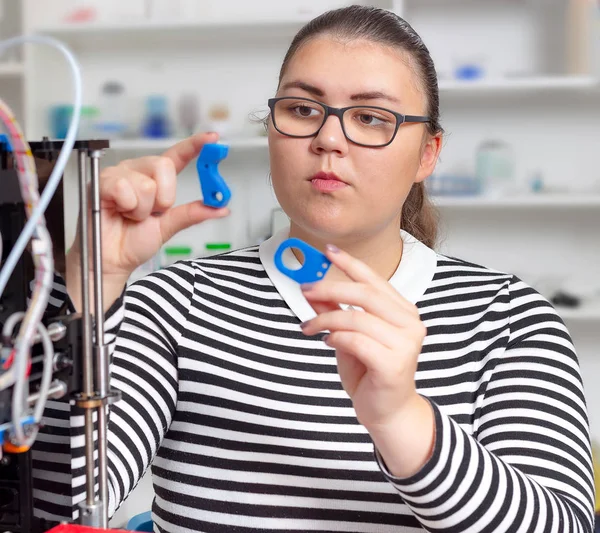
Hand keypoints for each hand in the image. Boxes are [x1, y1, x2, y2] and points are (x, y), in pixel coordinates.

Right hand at [68, 132, 228, 279]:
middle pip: (163, 165)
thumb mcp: (169, 226)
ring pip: (146, 184)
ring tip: (130, 215)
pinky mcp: (101, 181)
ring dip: (142, 209)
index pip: (177, 156)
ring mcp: (119, 174)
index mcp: (155, 179)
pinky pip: (124, 188)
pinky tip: (118, 212)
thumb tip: (222, 208)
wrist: (112, 259)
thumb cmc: (133, 241)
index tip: (212, 138)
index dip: (194, 145)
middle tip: (152, 213)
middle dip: (164, 197)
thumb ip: (192, 214)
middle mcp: (137, 171)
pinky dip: (126, 207)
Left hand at [299, 244, 426, 431]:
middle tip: (305, 290)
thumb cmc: (370, 372)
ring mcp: (405, 343)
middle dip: (329, 288)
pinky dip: (335, 338)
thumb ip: (334, 313)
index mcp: (402, 311)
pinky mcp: (394, 364)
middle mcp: (409, 323)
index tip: (327, 251)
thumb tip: (312, 290)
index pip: (374, 280)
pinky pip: (356, 341)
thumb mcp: (348, 336)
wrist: (387, 412)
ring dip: (325, 320)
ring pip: (356, 318)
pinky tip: (327, 343)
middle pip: (364, 295)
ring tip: (308, 328)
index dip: (350, 264)